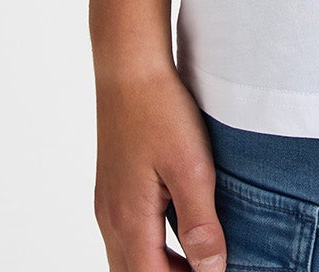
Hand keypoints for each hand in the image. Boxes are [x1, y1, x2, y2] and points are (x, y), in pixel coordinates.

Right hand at [93, 62, 226, 270]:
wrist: (129, 67)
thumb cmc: (160, 110)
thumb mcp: (191, 167)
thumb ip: (200, 224)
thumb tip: (211, 270)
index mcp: (129, 221)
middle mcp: (111, 220)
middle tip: (208, 267)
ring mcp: (108, 204)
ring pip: (128, 260)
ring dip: (159, 268)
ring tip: (197, 259)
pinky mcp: (111, 188)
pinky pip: (126, 237)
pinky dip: (150, 249)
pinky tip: (175, 233)